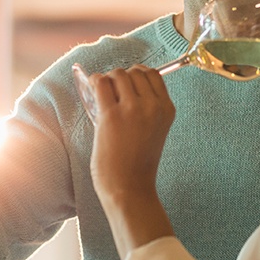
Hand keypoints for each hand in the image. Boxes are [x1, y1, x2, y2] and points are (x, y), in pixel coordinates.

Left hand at [89, 65, 175, 199]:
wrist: (129, 188)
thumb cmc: (138, 162)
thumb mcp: (155, 129)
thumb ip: (148, 107)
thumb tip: (125, 83)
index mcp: (166, 109)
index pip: (153, 74)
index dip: (137, 75)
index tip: (127, 84)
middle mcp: (152, 105)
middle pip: (134, 71)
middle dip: (121, 78)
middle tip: (112, 93)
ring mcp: (132, 109)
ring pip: (117, 74)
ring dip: (107, 80)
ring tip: (102, 95)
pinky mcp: (111, 115)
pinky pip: (100, 83)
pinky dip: (94, 82)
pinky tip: (92, 91)